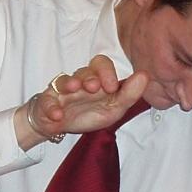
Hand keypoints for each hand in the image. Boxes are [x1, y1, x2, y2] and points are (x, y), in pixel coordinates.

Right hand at [17, 55, 150, 146]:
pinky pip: (46, 101)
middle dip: (90, 75)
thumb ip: (129, 94)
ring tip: (75, 89)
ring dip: (70, 83)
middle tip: (94, 86)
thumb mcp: (113, 109)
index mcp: (97, 80)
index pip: (102, 64)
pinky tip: (57, 114)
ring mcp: (61, 91)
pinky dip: (51, 107)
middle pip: (84, 69)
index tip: (112, 86)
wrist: (59, 126)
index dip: (107, 72)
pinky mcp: (46, 102)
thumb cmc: (87, 113)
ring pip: (64, 80)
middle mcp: (79, 81)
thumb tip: (145, 76)